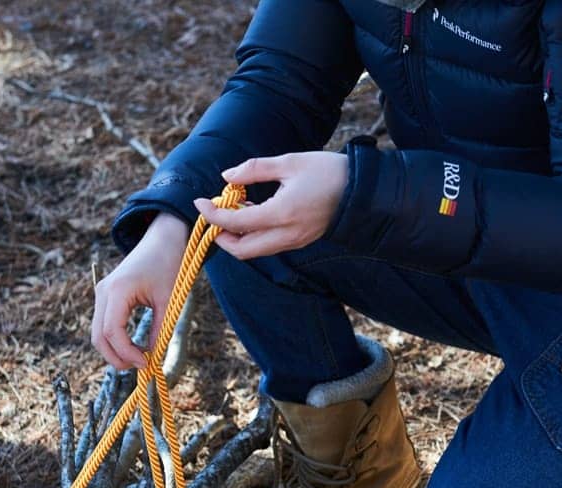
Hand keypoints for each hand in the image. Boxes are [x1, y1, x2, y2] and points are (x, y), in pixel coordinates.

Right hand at [91, 213, 188, 369]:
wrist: (162, 240)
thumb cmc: (168, 265)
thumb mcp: (169, 300)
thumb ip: (160, 330)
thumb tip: (154, 359)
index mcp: (118, 290)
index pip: (112, 332)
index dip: (127, 353)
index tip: (146, 363)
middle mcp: (103, 291)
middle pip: (98, 337)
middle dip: (116, 357)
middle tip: (140, 368)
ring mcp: (101, 293)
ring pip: (97, 333)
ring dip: (114, 351)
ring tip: (138, 360)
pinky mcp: (105, 296)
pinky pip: (103, 324)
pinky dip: (114, 340)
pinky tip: (133, 348)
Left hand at [193, 151, 347, 259]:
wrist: (362, 192)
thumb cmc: (328, 172)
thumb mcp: (289, 162)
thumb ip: (255, 169)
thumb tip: (227, 176)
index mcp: (282, 214)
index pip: (236, 223)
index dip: (212, 215)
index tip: (199, 202)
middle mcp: (286, 235)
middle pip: (241, 250)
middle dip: (220, 235)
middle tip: (213, 213)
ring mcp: (294, 242)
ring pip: (254, 251)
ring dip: (237, 236)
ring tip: (234, 208)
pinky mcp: (299, 241)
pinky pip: (268, 245)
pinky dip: (253, 234)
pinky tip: (253, 211)